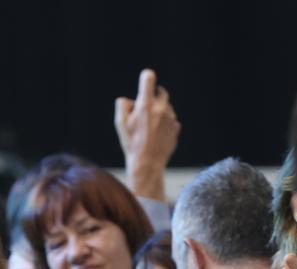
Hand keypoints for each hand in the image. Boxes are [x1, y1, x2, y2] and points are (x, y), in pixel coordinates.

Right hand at [115, 68, 179, 201]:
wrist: (148, 163)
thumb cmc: (132, 143)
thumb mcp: (120, 124)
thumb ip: (122, 106)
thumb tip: (128, 100)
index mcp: (145, 105)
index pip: (148, 78)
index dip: (146, 77)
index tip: (145, 79)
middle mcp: (160, 109)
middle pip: (161, 91)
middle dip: (154, 94)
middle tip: (147, 103)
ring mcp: (170, 118)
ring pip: (167, 107)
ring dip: (160, 111)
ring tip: (150, 126)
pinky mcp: (176, 128)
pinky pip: (171, 120)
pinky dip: (165, 124)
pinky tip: (157, 135)